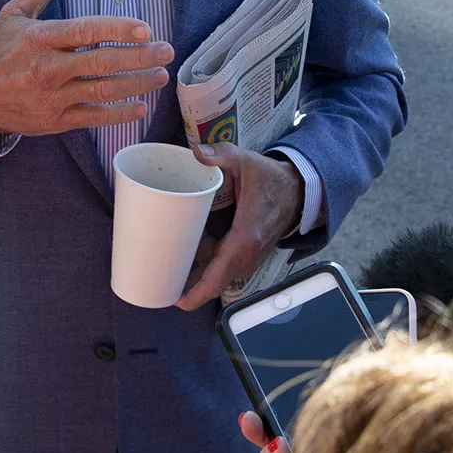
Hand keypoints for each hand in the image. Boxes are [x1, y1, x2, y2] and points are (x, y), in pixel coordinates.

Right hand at [0, 0, 173, 137]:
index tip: (145, 28)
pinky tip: (140, 107)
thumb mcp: (12, 14)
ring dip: (137, 84)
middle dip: (139, 57)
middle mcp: (48, 68)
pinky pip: (94, 118)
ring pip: (103, 91)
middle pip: (102, 63)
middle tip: (166, 51)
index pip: (86, 31)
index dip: (118, 30)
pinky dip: (119, 114)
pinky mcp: (56, 120)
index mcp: (40, 39)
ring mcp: (53, 97)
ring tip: (160, 76)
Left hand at [177, 141, 303, 309]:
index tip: (176, 300)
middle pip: (212, 280)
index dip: (197, 292)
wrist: (296, 192)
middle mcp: (247, 256)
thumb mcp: (246, 162)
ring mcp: (247, 259)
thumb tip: (197, 152)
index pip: (218, 276)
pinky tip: (184, 250)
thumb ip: (222, 156)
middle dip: (184, 282)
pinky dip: (203, 262)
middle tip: (156, 274)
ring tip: (163, 260)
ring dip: (192, 269)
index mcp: (245, 239)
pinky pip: (220, 267)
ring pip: (214, 273)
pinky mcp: (245, 257)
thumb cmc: (270, 179)